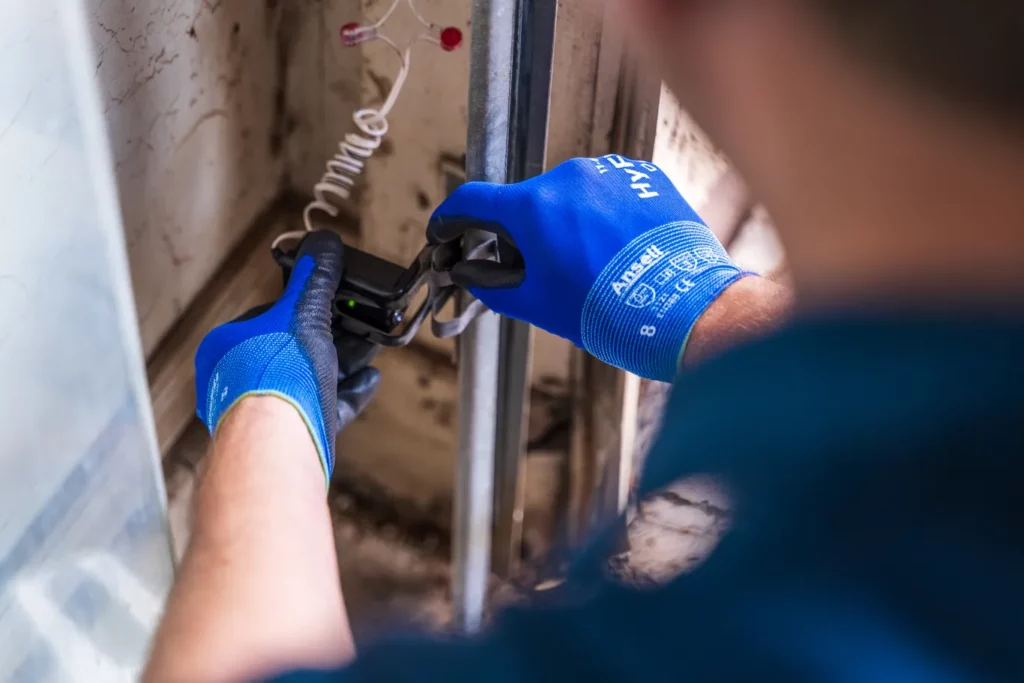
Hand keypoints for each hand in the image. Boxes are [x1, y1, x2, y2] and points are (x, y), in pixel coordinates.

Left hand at [194, 230, 380, 483]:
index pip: (274, 314)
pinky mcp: (292, 432)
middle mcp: (242, 377)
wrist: (278, 445)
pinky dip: (349, 392)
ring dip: (345, 361)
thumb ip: (315, 279)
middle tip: (363, 322)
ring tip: (373, 349)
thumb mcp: (303, 315)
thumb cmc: (276, 376)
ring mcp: (267, 408)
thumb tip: (322, 242)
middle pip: (297, 347)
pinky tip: (369, 380)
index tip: (336, 298)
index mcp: (231, 345)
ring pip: (312, 377)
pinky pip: (324, 406)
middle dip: (334, 335)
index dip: (309, 305)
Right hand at [427, 156, 751, 380]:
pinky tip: (616, 246)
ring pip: (569, 195)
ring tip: (590, 262)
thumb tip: (469, 274)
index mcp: (533, 206)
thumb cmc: (609, 311)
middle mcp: (568, 177)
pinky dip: (603, 214)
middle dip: (521, 231)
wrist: (683, 309)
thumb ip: (491, 285)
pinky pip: (608, 191)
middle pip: (526, 201)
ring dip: (566, 221)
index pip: (472, 201)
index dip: (451, 219)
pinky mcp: (643, 175)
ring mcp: (610, 172)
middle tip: (534, 267)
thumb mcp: (537, 304)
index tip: (447, 231)